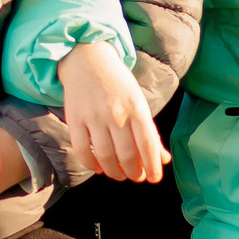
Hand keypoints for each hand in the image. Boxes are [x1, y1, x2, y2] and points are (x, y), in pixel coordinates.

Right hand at [59, 40, 166, 183]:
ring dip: (114, 172)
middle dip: (133, 172)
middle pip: (126, 154)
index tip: (154, 178)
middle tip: (135, 177)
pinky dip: (91, 164)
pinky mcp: (75, 118)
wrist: (87, 59)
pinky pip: (81, 150)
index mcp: (136, 107)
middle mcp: (115, 113)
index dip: (152, 166)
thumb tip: (163, 159)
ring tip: (119, 175)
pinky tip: (98, 167)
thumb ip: (150, 132)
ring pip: (105, 156)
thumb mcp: (138, 102)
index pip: (147, 144)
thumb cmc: (117, 83)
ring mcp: (93, 116)